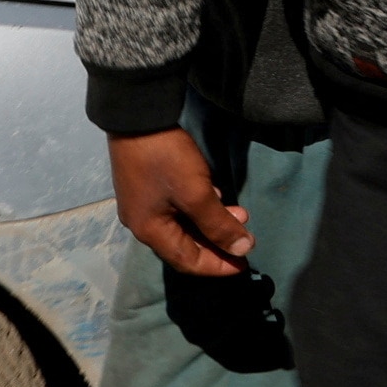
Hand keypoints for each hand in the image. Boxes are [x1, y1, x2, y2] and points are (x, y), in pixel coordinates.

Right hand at [110, 128, 252, 275]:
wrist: (139, 119)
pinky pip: (179, 208)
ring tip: (241, 214)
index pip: (187, 261)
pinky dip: (201, 209)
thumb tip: (242, 250)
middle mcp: (143, 223)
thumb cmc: (167, 161)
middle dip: (218, 243)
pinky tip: (218, 198)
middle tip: (247, 239)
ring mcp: (145, 204)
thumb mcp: (197, 194)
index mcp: (150, 231)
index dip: (217, 266)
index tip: (244, 264)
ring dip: (213, 223)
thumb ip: (218, 224)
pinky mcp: (151, 186)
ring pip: (184, 225)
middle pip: (185, 245)